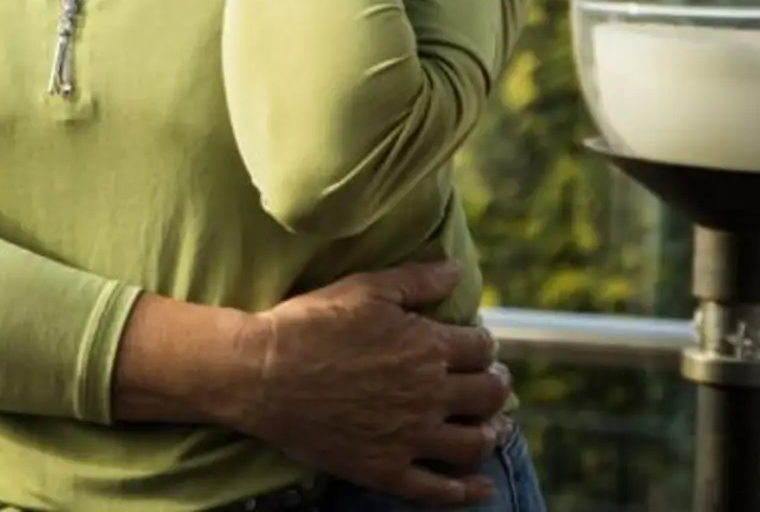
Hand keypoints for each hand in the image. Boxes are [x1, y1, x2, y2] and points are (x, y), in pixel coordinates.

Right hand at [233, 263, 512, 506]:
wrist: (263, 374)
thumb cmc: (310, 324)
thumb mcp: (364, 288)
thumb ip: (416, 280)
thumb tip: (457, 270)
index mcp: (427, 347)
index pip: (480, 348)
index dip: (484, 345)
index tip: (477, 345)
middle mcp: (429, 395)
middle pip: (487, 395)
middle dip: (495, 386)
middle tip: (492, 382)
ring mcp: (411, 437)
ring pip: (473, 442)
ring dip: (491, 432)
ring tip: (491, 426)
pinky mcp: (387, 469)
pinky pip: (439, 490)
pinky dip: (468, 491)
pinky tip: (482, 488)